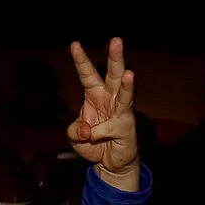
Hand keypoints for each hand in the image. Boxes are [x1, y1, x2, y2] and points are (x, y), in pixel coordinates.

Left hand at [67, 38, 139, 187]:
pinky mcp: (127, 126)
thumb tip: (85, 129)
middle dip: (116, 58)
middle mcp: (110, 98)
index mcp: (95, 95)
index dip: (81, 60)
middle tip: (116, 40)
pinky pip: (110, 127)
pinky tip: (97, 137)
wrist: (110, 163)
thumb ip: (74, 131)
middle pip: (113, 75)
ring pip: (125, 94)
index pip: (87, 74)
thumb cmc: (94, 144)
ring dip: (128, 84)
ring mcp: (121, 111)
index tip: (74, 44)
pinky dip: (98, 132)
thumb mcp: (75, 138)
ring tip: (130, 73)